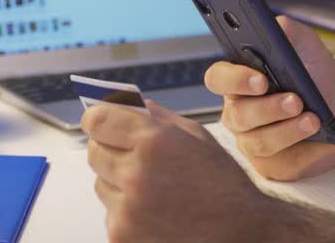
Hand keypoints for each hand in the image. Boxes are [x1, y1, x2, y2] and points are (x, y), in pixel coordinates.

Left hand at [82, 100, 284, 242]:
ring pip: (100, 184)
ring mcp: (127, 210)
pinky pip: (110, 213)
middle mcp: (136, 174)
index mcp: (154, 141)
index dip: (98, 117)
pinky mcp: (123, 236)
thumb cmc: (222, 185)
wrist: (239, 231)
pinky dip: (126, 211)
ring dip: (117, 182)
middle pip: (94, 151)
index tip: (101, 120)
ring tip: (153, 188)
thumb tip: (126, 104)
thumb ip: (157, 117)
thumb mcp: (196, 136)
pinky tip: (155, 210)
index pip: (96, 119)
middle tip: (133, 155)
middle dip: (109, 149)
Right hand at [204, 15, 334, 180]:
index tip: (261, 79)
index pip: (218, 78)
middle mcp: (239, 114)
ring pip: (260, 143)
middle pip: (239, 115)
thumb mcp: (306, 47)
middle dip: (268, 108)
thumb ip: (290, 32)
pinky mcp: (276, 166)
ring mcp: (254, 143)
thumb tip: (279, 25)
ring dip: (289, 132)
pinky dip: (316, 151)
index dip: (234, 80)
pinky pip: (291, 164)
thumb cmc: (314, 75)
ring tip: (315, 120)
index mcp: (237, 81)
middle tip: (295, 100)